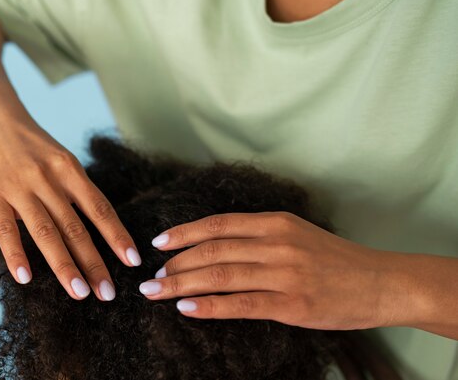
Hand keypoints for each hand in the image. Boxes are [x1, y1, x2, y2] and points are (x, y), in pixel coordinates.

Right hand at [0, 112, 140, 300]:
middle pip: (75, 227)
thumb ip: (76, 191)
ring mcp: (18, 187)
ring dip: (64, 266)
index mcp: (69, 169)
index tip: (131, 261)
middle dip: (94, 263)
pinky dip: (16, 255)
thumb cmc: (33, 146)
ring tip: (79, 292)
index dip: (117, 236)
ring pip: (45, 233)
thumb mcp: (62, 159)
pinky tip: (25, 278)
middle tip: (107, 293)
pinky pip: (5, 230)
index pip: (99, 208)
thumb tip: (99, 230)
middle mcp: (47, 179)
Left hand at [139, 211, 414, 329]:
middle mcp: (276, 243)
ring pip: (221, 276)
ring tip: (156, 292)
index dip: (184, 233)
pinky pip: (241, 304)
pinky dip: (210, 305)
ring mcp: (283, 273)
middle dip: (175, 263)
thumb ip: (259, 235)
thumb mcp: (296, 234)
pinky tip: (186, 307)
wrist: (380, 282)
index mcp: (274, 223)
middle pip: (213, 250)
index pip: (218, 224)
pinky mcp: (292, 304)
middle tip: (150, 276)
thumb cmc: (335, 259)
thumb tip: (216, 245)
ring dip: (182, 283)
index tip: (159, 243)